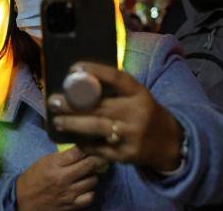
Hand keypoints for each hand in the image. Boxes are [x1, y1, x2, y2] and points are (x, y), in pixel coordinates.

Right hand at [16, 146, 105, 210]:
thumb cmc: (34, 177)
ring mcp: (69, 193)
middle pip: (89, 164)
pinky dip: (90, 191)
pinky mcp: (72, 205)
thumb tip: (82, 148)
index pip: (79, 151)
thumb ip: (63, 156)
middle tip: (100, 156)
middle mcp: (64, 178)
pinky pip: (90, 196)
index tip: (94, 144)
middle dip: (97, 158)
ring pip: (92, 180)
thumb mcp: (45, 161)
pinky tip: (86, 187)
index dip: (89, 146)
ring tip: (89, 173)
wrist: (23, 200)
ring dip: (93, 175)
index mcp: (55, 164)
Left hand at [49, 62, 183, 172]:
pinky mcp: (126, 155)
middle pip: (100, 106)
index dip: (95, 71)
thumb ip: (115, 90)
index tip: (74, 68)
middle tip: (53, 101)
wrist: (168, 143)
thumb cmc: (144, 113)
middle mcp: (136, 113)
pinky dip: (84, 143)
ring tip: (57, 121)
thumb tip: (80, 78)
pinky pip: (100, 148)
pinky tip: (73, 139)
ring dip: (73, 124)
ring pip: (96, 128)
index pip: (117, 78)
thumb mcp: (137, 96)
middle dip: (73, 104)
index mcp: (139, 93)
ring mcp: (131, 135)